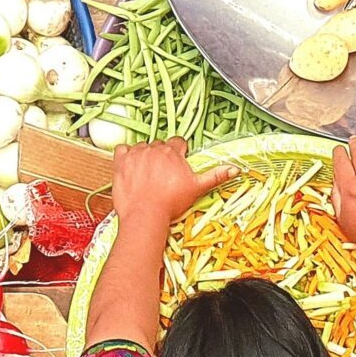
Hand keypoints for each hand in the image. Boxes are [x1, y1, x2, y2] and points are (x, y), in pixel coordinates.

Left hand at [112, 139, 230, 228]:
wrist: (145, 214)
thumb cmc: (171, 202)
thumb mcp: (197, 188)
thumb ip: (215, 175)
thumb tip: (235, 168)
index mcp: (173, 152)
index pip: (178, 142)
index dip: (179, 152)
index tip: (178, 164)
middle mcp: (154, 148)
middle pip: (160, 145)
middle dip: (162, 156)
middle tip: (163, 173)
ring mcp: (136, 154)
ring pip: (142, 147)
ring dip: (145, 156)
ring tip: (147, 173)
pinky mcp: (120, 162)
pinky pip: (122, 149)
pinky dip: (126, 155)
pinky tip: (130, 166)